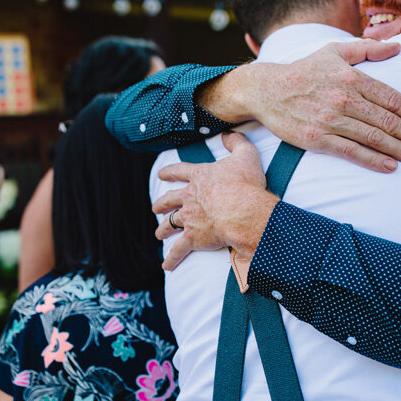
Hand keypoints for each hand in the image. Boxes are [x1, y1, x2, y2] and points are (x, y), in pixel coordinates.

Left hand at [153, 132, 277, 269]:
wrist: (244, 210)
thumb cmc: (246, 183)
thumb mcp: (245, 155)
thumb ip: (237, 142)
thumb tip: (230, 133)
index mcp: (199, 176)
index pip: (179, 171)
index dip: (169, 172)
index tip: (161, 174)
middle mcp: (189, 197)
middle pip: (169, 200)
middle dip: (161, 203)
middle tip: (155, 207)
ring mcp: (189, 218)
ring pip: (170, 224)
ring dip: (163, 229)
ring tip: (159, 234)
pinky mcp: (194, 237)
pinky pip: (179, 249)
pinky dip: (172, 258)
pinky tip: (166, 266)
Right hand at [199, 39, 400, 172]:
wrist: (266, 90)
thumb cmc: (304, 70)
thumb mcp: (334, 51)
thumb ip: (368, 49)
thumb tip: (398, 47)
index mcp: (352, 78)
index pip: (392, 98)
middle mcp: (344, 99)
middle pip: (388, 121)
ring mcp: (331, 120)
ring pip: (374, 137)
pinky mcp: (317, 139)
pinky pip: (350, 151)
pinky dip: (373, 159)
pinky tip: (391, 166)